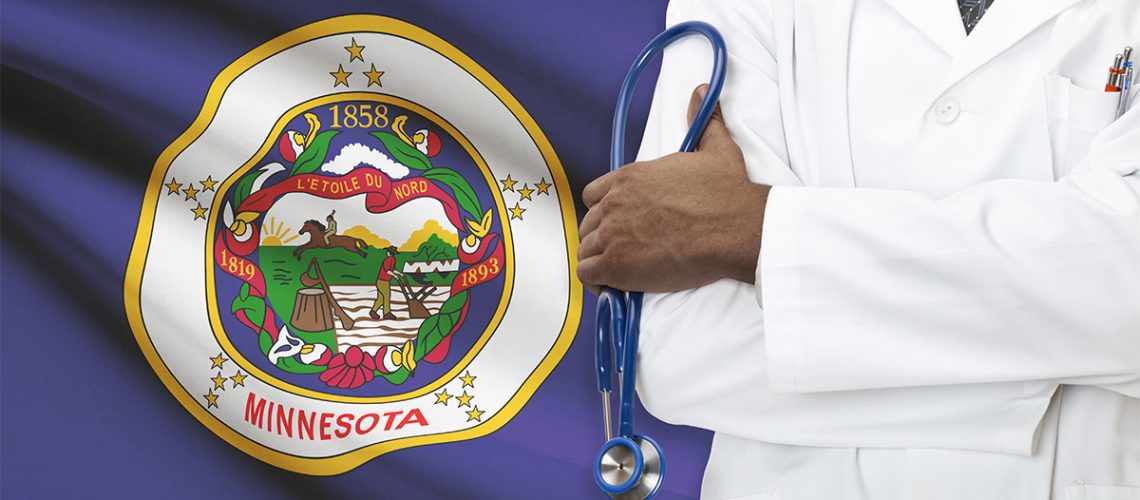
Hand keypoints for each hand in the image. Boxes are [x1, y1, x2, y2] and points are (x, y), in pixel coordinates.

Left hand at [577, 85, 769, 293]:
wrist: (735, 227)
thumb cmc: (726, 193)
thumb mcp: (715, 148)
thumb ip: (703, 120)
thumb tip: (703, 92)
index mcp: (629, 177)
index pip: (593, 195)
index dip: (603, 210)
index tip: (618, 221)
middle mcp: (614, 202)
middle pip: (588, 223)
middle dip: (602, 236)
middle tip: (622, 249)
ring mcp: (612, 234)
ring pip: (585, 249)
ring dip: (598, 260)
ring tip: (617, 270)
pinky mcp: (616, 264)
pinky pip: (588, 274)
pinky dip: (596, 282)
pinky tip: (612, 286)